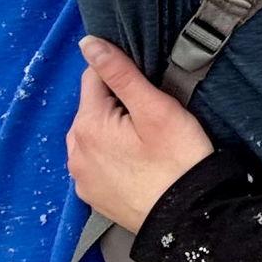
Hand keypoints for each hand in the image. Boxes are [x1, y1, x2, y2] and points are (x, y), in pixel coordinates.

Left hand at [66, 37, 214, 233]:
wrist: (187, 218)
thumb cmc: (178, 159)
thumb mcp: (155, 108)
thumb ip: (120, 73)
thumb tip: (89, 44)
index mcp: (87, 124)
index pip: (94, 77)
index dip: (123, 79)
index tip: (149, 94)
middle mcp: (74, 151)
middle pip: (92, 108)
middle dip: (117, 106)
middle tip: (152, 121)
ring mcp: (81, 177)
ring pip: (94, 135)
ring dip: (113, 132)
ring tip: (147, 145)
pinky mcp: (91, 196)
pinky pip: (96, 162)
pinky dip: (112, 158)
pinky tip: (138, 165)